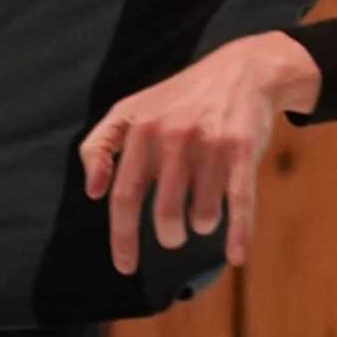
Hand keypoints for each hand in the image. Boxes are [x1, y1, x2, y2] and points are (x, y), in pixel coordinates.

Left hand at [78, 32, 321, 276]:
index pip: (123, 197)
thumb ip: (100, 146)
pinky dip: (238, 233)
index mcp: (141, 130)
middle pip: (164, 213)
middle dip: (170, 235)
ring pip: (202, 213)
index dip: (122, 238)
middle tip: (173, 236)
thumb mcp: (130, 111)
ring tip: (204, 215)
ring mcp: (209, 142)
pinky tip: (236, 256)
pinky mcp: (242, 149)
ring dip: (203, 224)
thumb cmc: (179, 101)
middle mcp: (173, 136)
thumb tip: (93, 192)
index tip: (125, 266)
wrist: (241, 71)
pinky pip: (240, 201)